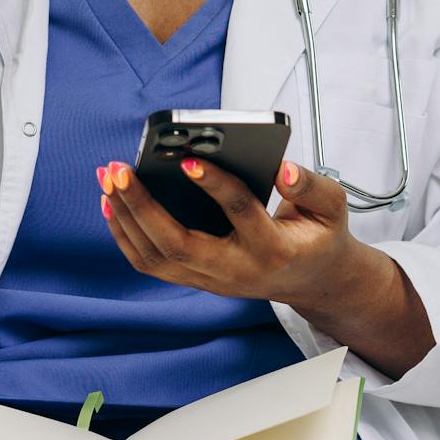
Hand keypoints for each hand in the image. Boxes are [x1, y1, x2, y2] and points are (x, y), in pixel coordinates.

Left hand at [96, 154, 358, 311]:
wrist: (311, 280)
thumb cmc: (317, 235)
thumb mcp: (332, 208)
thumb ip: (312, 186)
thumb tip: (283, 168)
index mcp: (273, 249)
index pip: (239, 213)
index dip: (214, 185)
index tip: (186, 159)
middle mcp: (236, 271)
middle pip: (178, 244)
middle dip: (142, 205)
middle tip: (118, 169)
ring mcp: (211, 280)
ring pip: (155, 257)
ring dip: (124, 216)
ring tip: (107, 178)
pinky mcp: (195, 280)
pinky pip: (149, 262)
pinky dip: (124, 233)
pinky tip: (112, 202)